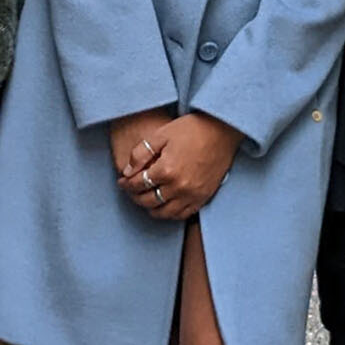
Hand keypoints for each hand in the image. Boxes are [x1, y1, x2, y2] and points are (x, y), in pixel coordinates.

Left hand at [119, 112, 241, 220]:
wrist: (222, 131)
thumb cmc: (191, 129)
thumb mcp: (161, 134)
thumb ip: (141, 153)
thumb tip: (128, 170)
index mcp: (166, 170)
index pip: (138, 184)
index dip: (126, 184)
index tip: (123, 181)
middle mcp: (179, 187)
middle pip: (148, 201)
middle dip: (135, 196)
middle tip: (131, 190)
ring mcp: (192, 195)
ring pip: (164, 213)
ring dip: (150, 208)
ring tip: (145, 198)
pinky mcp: (203, 197)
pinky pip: (182, 215)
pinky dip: (169, 213)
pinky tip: (164, 205)